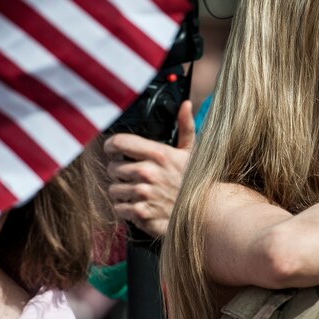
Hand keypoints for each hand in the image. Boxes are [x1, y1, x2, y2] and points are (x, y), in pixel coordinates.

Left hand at [104, 100, 194, 236]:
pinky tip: (139, 205)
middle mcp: (147, 172)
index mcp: (158, 154)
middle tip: (132, 176)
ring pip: (113, 189)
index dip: (112, 147)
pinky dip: (126, 208)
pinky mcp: (141, 213)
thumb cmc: (196, 182)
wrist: (206, 213)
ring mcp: (143, 194)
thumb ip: (185, 126)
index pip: (118, 143)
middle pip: (112, 168)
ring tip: (137, 192)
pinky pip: (118, 208)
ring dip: (122, 191)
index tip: (114, 151)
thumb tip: (185, 104)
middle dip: (120, 172)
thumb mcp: (192, 152)